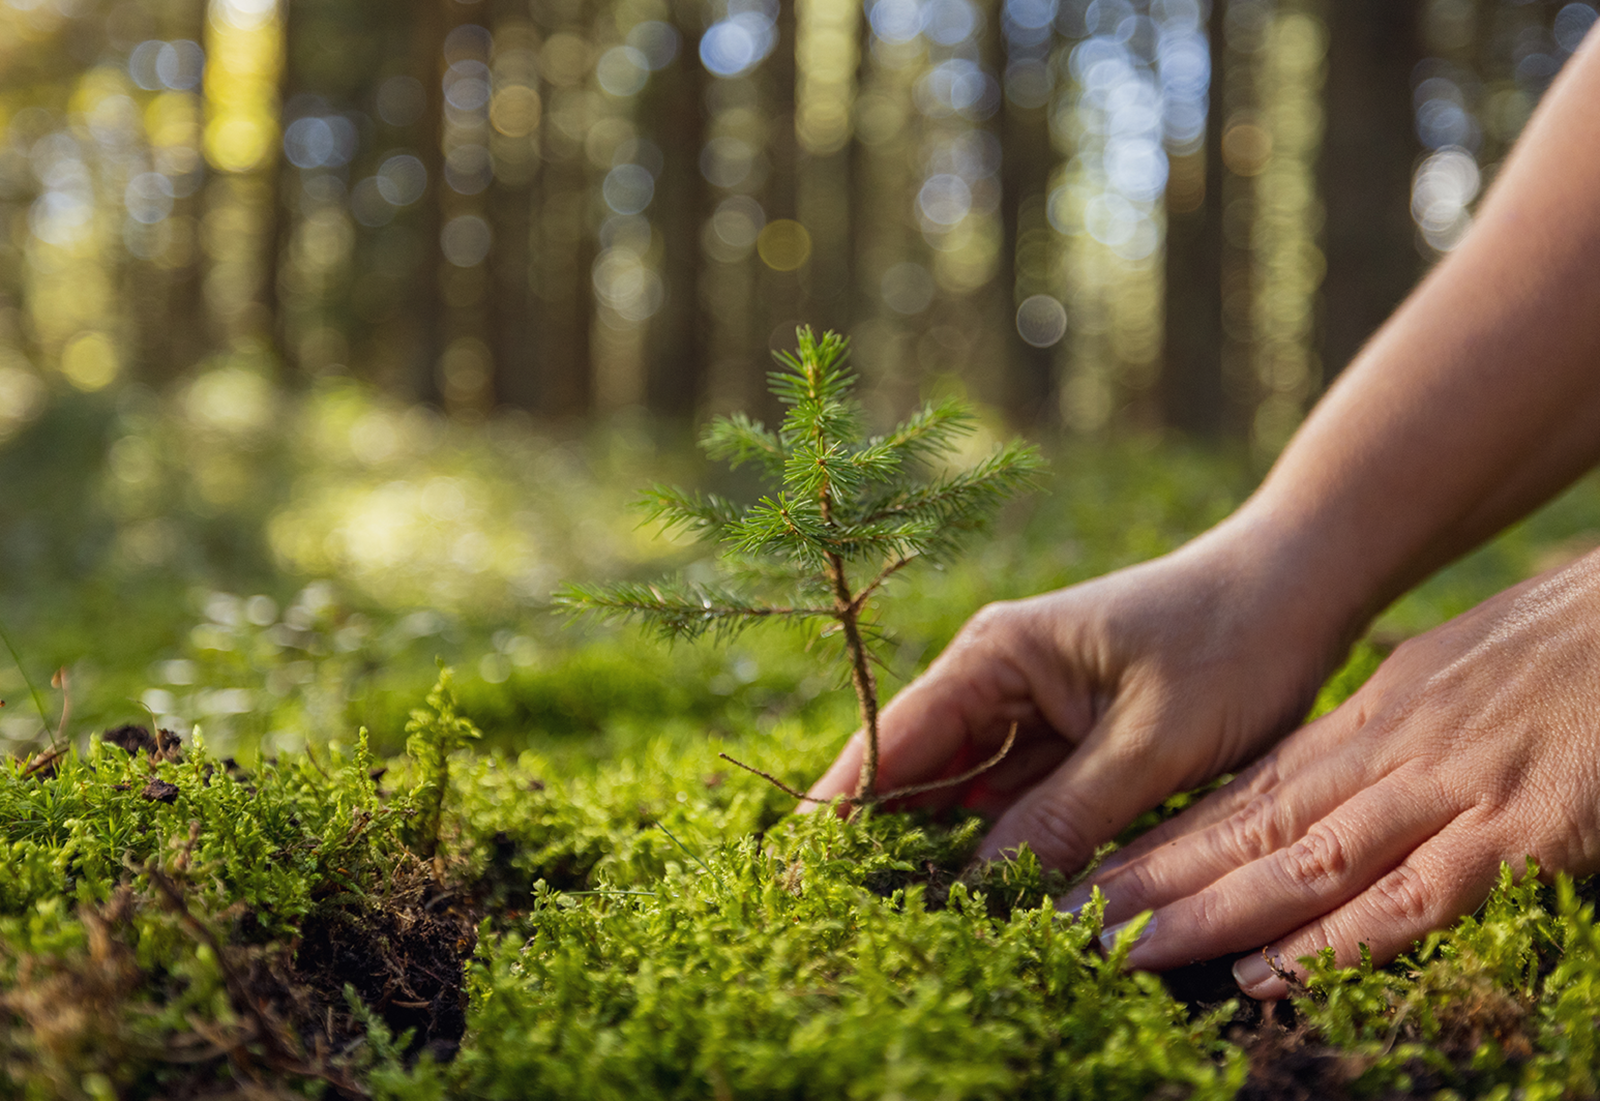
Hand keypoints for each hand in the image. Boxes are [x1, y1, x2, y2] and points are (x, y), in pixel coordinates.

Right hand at [804, 528, 1343, 871]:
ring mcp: (1031, 705)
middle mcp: (997, 677)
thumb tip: (982, 889)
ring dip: (941, 848)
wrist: (1300, 585)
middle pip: (916, 770)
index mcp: (996, 655)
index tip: (806, 872)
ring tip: (905, 914)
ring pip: (965, 791)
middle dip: (883, 838)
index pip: (895, 739)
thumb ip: (1068, 815)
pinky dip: (999, 841)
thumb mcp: (1153, 743)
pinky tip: (982, 889)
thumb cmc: (1230, 643)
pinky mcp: (1068, 731)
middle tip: (851, 913)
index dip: (844, 807)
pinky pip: (1015, 796)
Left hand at [1064, 549, 1599, 998]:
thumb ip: (1382, 735)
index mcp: (1371, 719)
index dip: (1165, 840)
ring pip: (1305, 861)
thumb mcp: (1446, 680)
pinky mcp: (1522, 830)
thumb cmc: (1556, 646)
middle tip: (1066, 917)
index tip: (1088, 875)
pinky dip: (1338, 939)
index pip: (1245, 791)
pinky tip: (1268, 970)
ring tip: (1127, 948)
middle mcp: (1390, 753)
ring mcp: (1451, 791)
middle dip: (1151, 878)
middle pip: (1248, 827)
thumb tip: (1321, 779)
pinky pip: (1415, 895)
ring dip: (1209, 911)